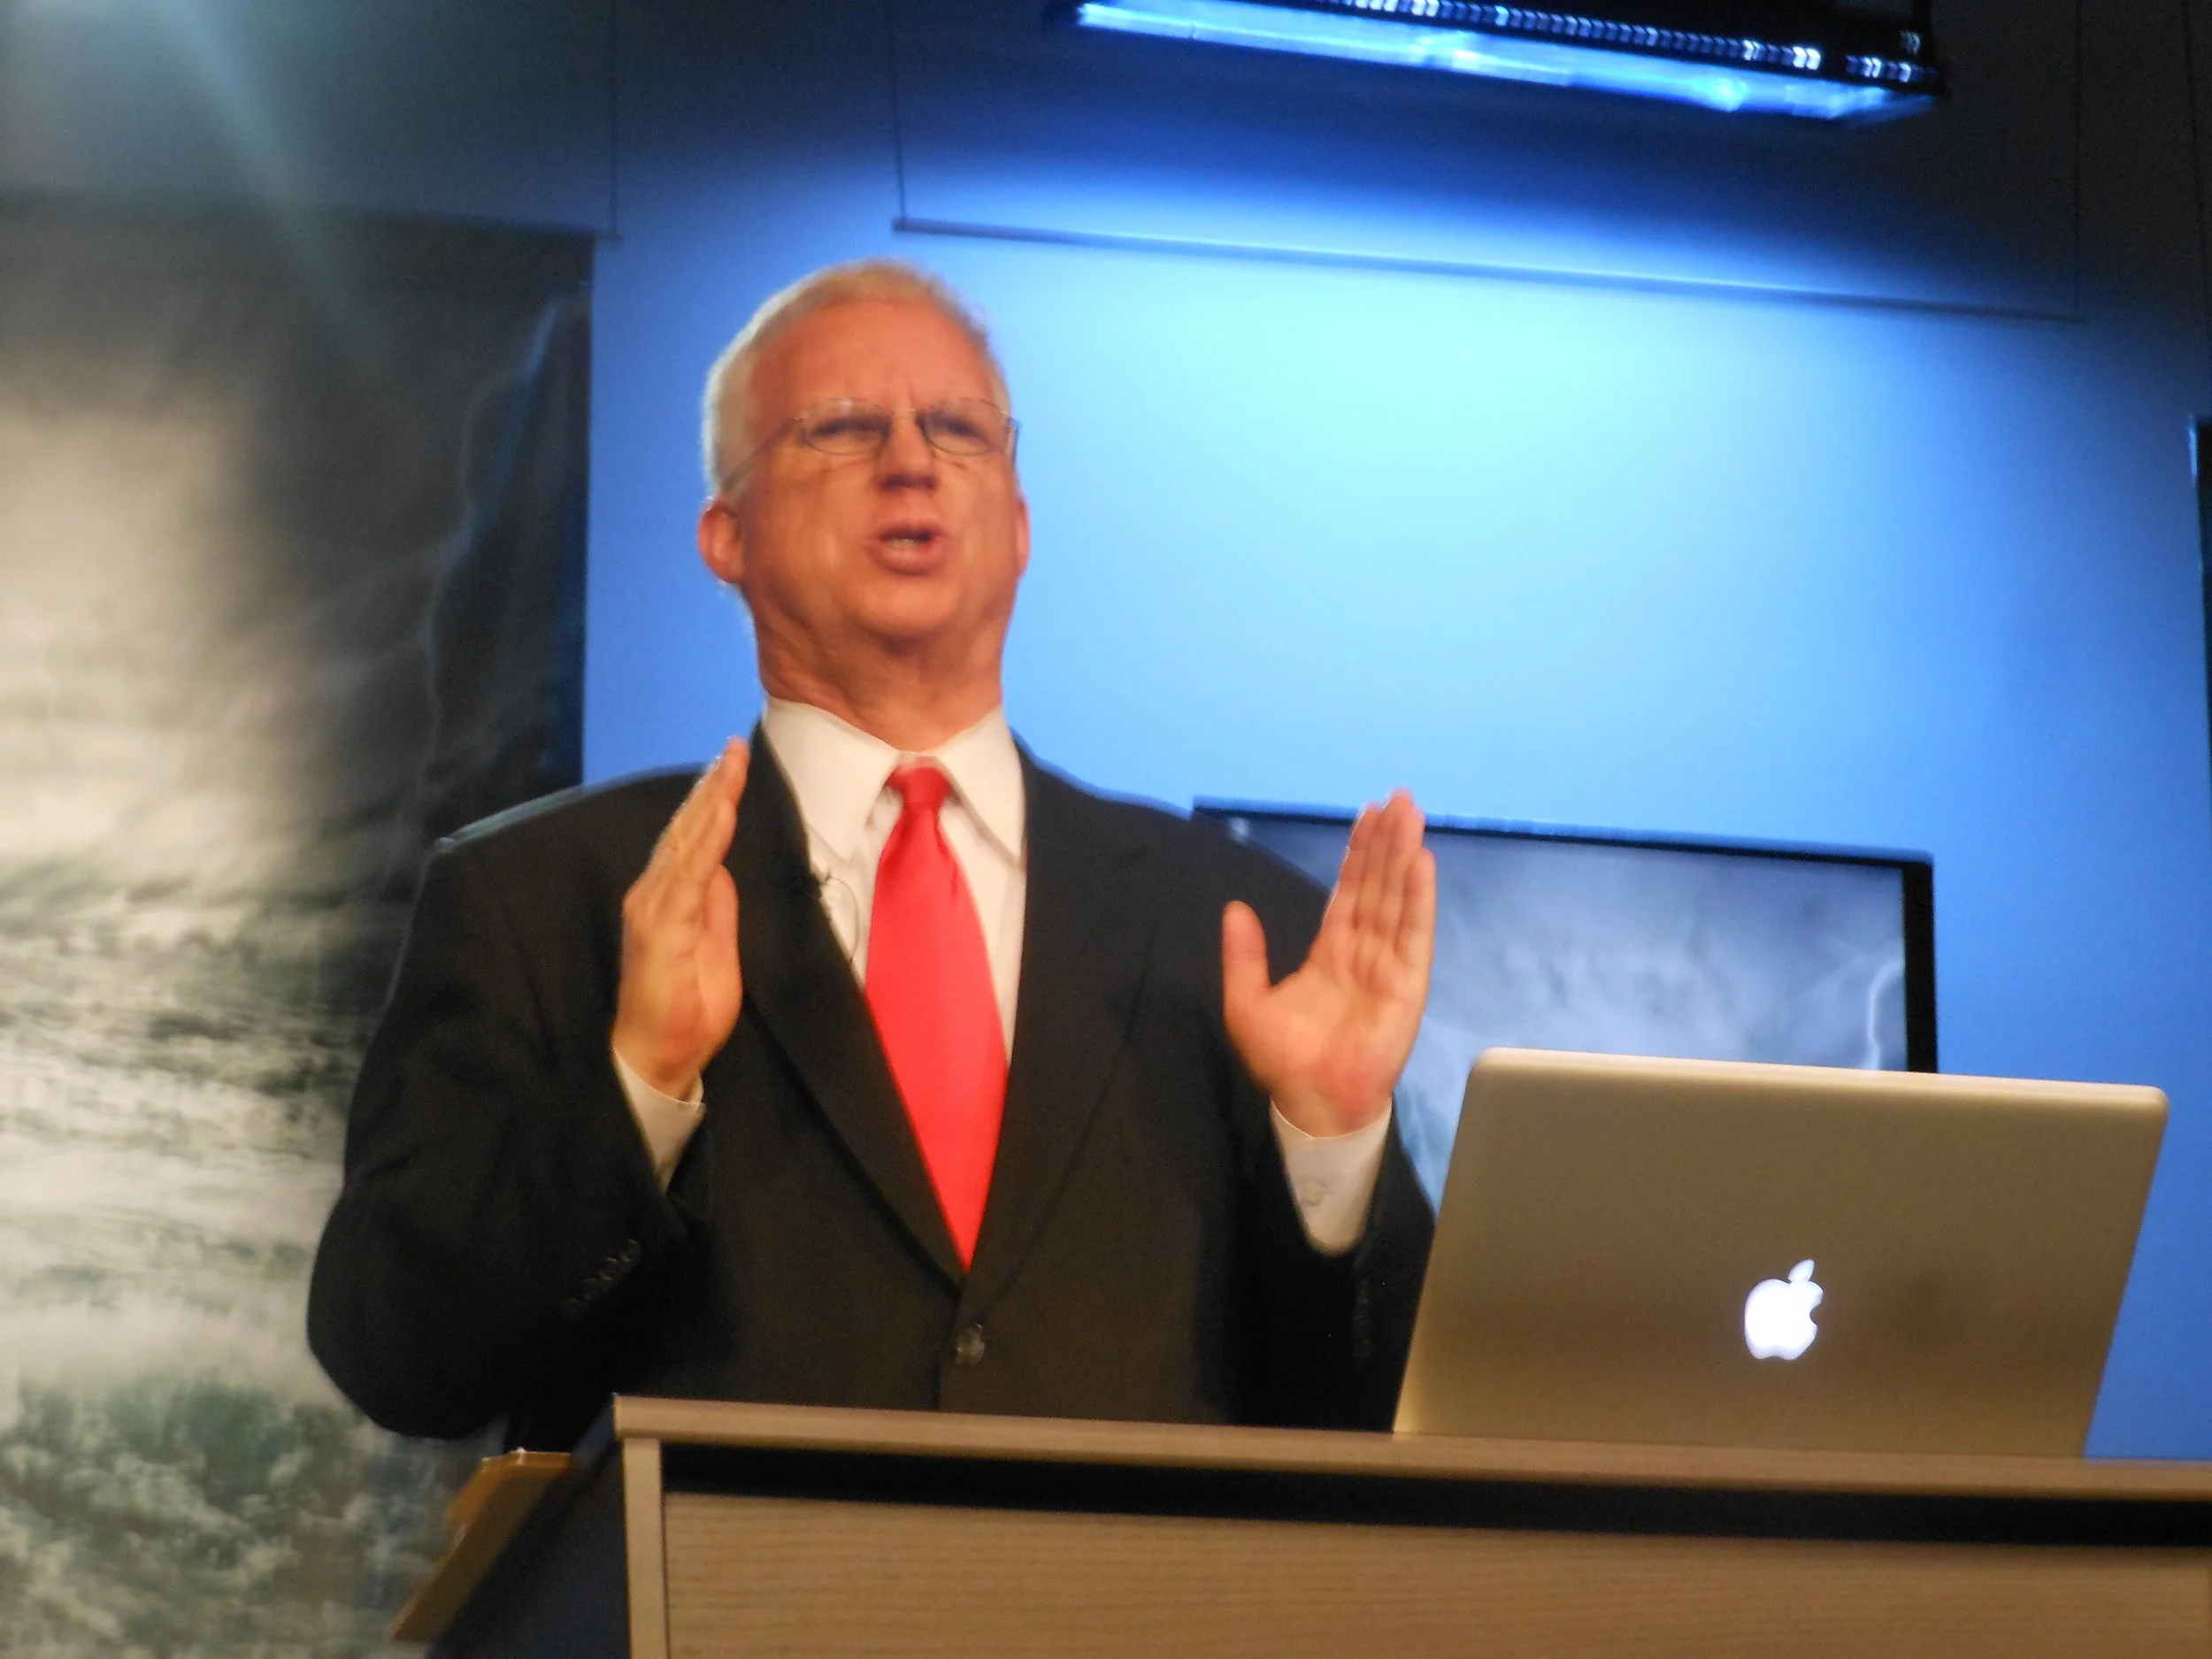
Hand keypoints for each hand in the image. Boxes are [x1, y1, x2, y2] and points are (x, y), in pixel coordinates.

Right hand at [611, 738, 747, 1096]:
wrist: (658, 1058)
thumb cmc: (687, 1012)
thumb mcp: (718, 950)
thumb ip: (718, 908)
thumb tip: (724, 869)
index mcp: (670, 899)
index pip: (693, 841)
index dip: (712, 802)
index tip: (732, 766)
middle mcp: (654, 895)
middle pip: (686, 830)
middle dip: (712, 787)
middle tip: (734, 748)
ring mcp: (654, 908)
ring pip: (687, 842)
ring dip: (711, 801)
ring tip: (730, 765)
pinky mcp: (661, 926)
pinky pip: (691, 874)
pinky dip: (708, 839)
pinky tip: (723, 811)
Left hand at [1222, 791, 1434, 1137]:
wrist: (1310, 1102)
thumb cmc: (1283, 1059)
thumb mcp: (1246, 1001)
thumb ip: (1244, 955)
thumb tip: (1233, 908)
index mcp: (1331, 952)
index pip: (1349, 891)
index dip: (1359, 853)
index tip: (1368, 814)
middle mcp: (1364, 951)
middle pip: (1377, 885)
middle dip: (1387, 841)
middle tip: (1399, 797)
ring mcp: (1388, 965)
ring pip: (1397, 899)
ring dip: (1404, 856)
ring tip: (1411, 814)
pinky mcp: (1406, 984)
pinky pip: (1413, 934)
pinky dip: (1419, 898)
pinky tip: (1422, 863)